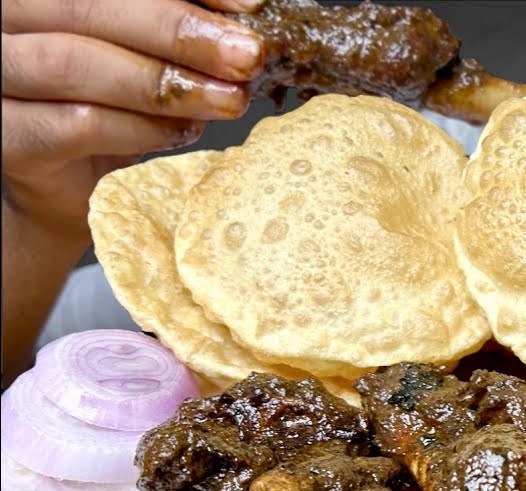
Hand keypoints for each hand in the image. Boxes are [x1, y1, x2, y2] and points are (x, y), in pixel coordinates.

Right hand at [1, 0, 264, 232]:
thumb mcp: (147, 54)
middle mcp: (6, 21)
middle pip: (86, 7)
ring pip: (73, 63)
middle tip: (247, 56)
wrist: (70, 189)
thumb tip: (244, 23)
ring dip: (164, 83)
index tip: (251, 6)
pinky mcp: (7, 134)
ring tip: (227, 100)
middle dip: (179, 31)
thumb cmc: (112, 105)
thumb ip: (178, 30)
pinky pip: (75, 124)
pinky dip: (141, 127)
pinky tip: (185, 132)